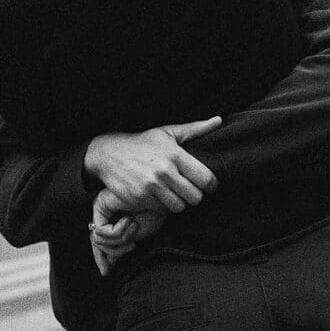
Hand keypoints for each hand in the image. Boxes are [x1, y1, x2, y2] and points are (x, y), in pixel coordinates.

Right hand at [83, 116, 221, 214]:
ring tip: (172, 191)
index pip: (205, 179)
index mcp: (175, 154)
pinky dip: (161, 205)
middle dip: (194, 195)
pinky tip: (157, 194)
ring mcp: (152, 187)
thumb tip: (219, 120)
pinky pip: (161, 210)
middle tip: (187, 188)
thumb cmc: (143, 143)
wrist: (110, 154)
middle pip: (195, 198)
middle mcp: (165, 171)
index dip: (210, 185)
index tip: (207, 184)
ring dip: (178, 202)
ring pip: (179, 207)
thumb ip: (195, 129)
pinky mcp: (141, 199)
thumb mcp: (168, 132)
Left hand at [89, 187, 160, 278]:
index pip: (99, 243)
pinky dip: (118, 232)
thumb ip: (120, 246)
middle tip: (128, 251)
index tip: (106, 273)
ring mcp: (101, 208)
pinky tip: (129, 220)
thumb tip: (108, 265)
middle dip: (109, 253)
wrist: (159, 196)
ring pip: (99, 240)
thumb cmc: (151, 212)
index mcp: (112, 219)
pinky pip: (102, 231)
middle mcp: (103, 213)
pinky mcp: (100, 204)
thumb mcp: (135, 236)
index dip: (101, 258)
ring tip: (134, 228)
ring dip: (120, 241)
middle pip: (96, 243)